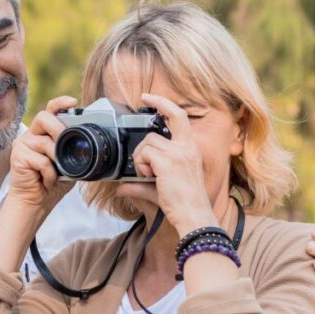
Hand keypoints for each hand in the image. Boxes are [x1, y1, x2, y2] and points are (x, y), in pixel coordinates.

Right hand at [7, 96, 77, 212]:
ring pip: (44, 142)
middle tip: (66, 145)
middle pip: (44, 117)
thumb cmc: (51, 183)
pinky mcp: (17, 156)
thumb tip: (88, 144)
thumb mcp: (68, 164)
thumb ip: (74, 151)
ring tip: (56, 173)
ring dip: (56, 160)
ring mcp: (22, 145)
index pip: (50, 111)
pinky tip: (46, 181)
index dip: (60, 103)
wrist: (35, 202)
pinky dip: (49, 173)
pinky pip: (41, 160)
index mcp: (43, 134)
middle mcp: (31, 135)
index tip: (73, 102)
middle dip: (59, 130)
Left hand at [117, 93, 216, 234]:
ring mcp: (179, 153)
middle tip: (142, 136)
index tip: (148, 97)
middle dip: (148, 129)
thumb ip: (140, 184)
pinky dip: (142, 165)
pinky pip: (145, 154)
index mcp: (191, 148)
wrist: (194, 216)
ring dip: (142, 158)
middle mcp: (187, 147)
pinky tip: (149, 178)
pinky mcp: (169, 161)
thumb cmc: (184, 203)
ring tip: (149, 176)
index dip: (163, 103)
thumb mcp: (161, 189)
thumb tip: (120, 187)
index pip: (179, 116)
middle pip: (161, 125)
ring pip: (148, 142)